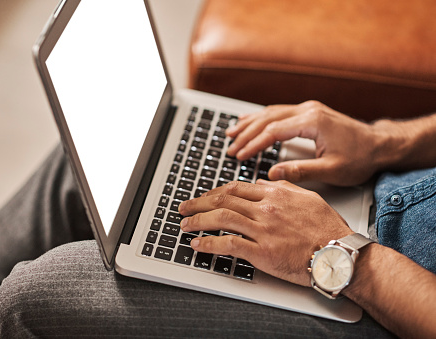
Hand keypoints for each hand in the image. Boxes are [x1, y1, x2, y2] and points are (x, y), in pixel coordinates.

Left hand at [178, 180, 351, 286]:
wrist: (340, 254)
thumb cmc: (328, 229)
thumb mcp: (308, 198)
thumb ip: (284, 187)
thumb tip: (264, 183)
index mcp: (275, 194)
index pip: (236, 188)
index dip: (214, 192)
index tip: (204, 197)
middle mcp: (266, 208)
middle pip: (223, 200)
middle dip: (198, 203)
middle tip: (184, 207)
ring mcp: (263, 229)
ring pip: (221, 218)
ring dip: (198, 221)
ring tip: (184, 224)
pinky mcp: (262, 251)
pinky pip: (228, 244)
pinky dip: (209, 244)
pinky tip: (198, 244)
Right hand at [226, 101, 383, 185]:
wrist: (380, 145)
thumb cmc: (360, 158)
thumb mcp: (331, 170)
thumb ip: (300, 171)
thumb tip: (272, 175)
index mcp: (312, 122)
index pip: (273, 131)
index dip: (253, 144)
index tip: (239, 156)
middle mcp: (308, 110)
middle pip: (268, 118)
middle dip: (246, 133)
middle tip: (230, 147)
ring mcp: (309, 109)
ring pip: (271, 112)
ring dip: (250, 122)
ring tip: (231, 132)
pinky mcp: (310, 112)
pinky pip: (279, 111)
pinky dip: (262, 118)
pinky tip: (250, 121)